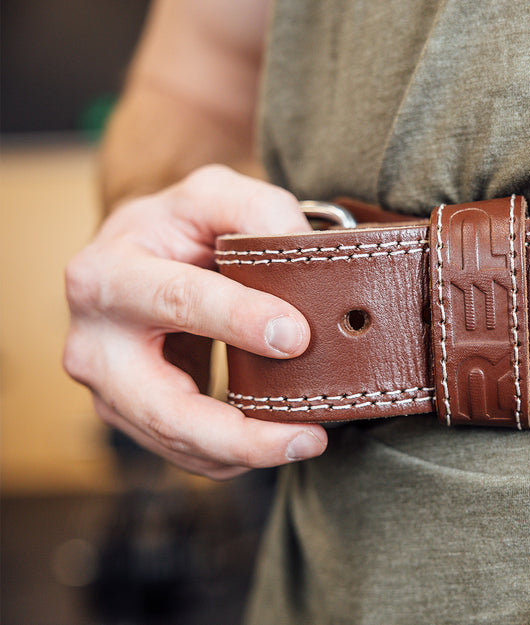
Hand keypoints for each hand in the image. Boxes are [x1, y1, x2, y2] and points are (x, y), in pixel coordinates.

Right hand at [64, 165, 327, 478]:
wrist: (138, 258)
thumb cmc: (179, 227)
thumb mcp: (214, 195)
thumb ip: (259, 208)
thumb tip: (302, 250)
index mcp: (108, 274)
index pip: (177, 300)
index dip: (237, 320)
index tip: (296, 337)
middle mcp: (95, 340)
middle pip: (163, 408)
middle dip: (237, 433)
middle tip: (305, 438)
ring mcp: (108, 389)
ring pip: (176, 441)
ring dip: (244, 453)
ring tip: (304, 442)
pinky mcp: (130, 417)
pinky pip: (184, 451)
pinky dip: (232, 455)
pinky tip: (274, 442)